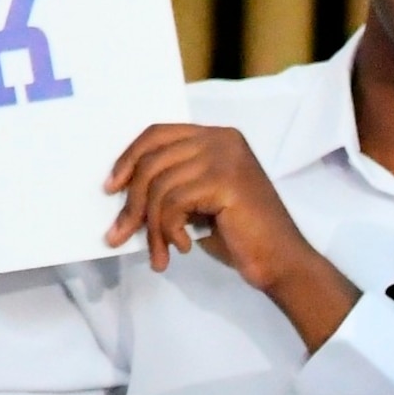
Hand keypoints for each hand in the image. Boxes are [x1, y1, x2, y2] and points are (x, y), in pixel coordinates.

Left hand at [103, 123, 324, 290]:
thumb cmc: (241, 235)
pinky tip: (183, 248)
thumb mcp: (199, 202)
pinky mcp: (225, 181)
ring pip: (160, 185)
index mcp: (217, 137)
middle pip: (153, 160)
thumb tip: (124, 192)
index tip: (112, 187)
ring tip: (158, 254)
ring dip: (152, 226)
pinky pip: (174, 203)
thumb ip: (172, 186)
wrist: (281, 261)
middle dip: (132, 202)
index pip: (159, 133)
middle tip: (120, 234)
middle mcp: (222, 139)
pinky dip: (169, 230)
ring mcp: (225, 157)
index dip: (129, 158)